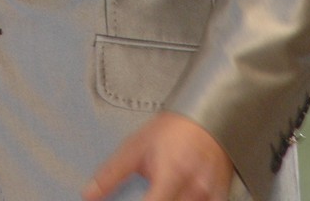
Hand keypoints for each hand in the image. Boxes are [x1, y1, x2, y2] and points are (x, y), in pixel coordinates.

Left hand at [83, 113, 233, 200]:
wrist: (205, 116)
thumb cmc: (168, 132)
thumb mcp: (136, 147)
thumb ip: (112, 174)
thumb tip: (87, 195)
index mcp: (171, 174)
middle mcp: (195, 188)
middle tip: (150, 194)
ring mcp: (212, 194)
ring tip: (163, 190)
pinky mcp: (222, 196)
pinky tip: (179, 195)